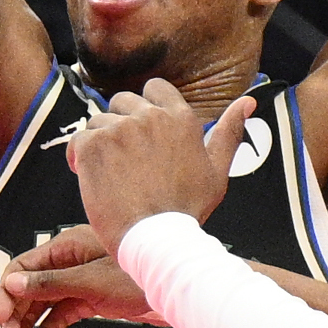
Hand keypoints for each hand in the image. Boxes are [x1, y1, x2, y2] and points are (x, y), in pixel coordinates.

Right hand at [0, 225, 151, 327]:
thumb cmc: (137, 275)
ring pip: (44, 301)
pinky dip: (50, 327)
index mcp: (66, 247)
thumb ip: (51, 283)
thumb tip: (12, 283)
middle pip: (29, 286)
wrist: (174, 287)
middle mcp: (69, 261)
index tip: (0, 319)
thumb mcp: (90, 282)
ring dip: (29, 323)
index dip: (7, 293)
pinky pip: (62, 311)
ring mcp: (78, 279)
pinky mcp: (89, 297)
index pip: (22, 268)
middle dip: (16, 313)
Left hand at [66, 81, 252, 251]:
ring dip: (100, 143)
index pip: (154, 88)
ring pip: (99, 121)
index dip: (144, 108)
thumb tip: (248, 102)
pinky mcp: (94, 144)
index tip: (141, 133)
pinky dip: (80, 157)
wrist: (155, 239)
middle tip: (124, 159)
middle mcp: (149, 116)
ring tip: (109, 174)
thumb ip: (229, 132)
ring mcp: (120, 128)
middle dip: (120, 125)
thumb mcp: (217, 172)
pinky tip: (91, 177)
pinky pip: (79, 140)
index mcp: (180, 118)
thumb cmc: (187, 210)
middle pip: (122, 101)